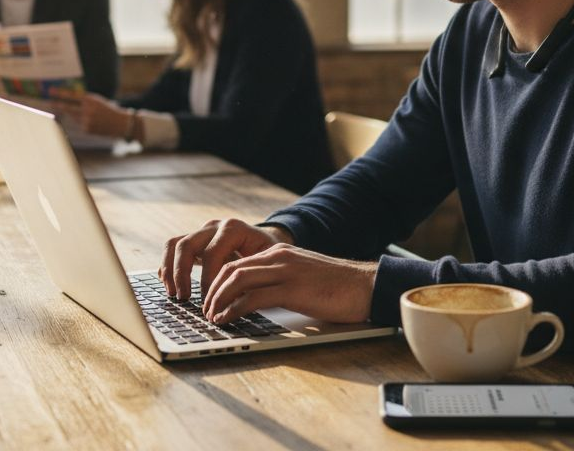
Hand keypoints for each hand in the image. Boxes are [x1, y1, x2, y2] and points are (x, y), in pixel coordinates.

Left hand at [47, 88, 131, 137]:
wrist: (121, 123)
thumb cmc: (108, 110)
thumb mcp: (97, 101)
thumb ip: (84, 101)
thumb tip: (67, 103)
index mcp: (91, 99)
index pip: (72, 96)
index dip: (60, 93)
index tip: (51, 91)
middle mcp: (87, 109)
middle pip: (68, 107)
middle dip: (58, 105)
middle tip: (50, 102)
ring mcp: (86, 120)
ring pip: (73, 117)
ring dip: (74, 115)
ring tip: (88, 114)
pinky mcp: (86, 129)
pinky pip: (79, 125)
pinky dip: (82, 123)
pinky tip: (93, 123)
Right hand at [160, 218, 290, 299]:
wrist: (267, 243)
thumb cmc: (269, 257)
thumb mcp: (266, 265)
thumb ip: (250, 279)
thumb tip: (232, 304)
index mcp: (234, 229)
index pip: (211, 253)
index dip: (207, 279)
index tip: (208, 301)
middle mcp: (215, 226)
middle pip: (186, 245)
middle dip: (181, 274)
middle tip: (184, 298)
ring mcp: (202, 232)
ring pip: (174, 244)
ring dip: (169, 270)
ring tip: (174, 294)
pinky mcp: (195, 241)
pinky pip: (172, 248)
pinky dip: (167, 266)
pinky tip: (169, 285)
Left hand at [201, 244, 377, 324]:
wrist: (367, 286)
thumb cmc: (338, 288)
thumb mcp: (303, 278)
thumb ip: (280, 282)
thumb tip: (256, 300)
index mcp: (281, 253)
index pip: (238, 263)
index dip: (218, 282)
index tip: (210, 300)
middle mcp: (279, 257)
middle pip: (231, 268)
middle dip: (212, 291)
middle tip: (205, 311)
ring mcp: (286, 271)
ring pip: (237, 279)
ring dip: (218, 300)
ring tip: (211, 317)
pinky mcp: (293, 289)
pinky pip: (253, 297)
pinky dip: (234, 309)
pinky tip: (227, 320)